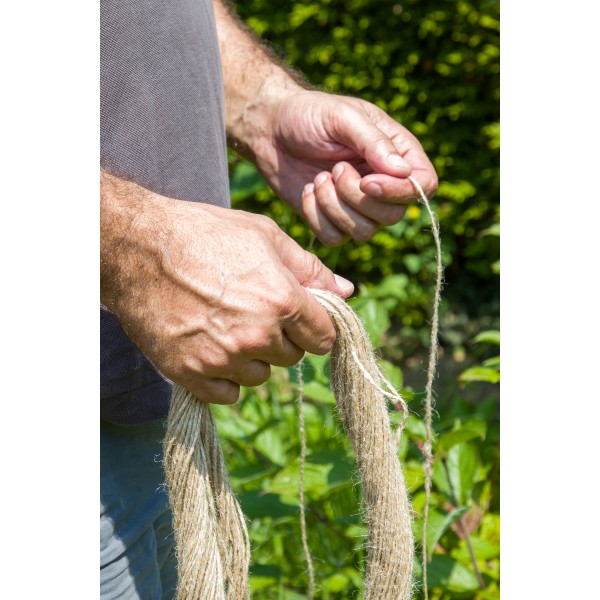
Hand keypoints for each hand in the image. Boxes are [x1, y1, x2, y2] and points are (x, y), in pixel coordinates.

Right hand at [100, 172, 352, 403]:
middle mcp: (256, 336)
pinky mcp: (190, 374)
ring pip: (260, 377)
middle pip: (293, 358)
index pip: (324, 338)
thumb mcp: (264, 236)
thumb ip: (311, 269)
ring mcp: (222, 359)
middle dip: (282, 339)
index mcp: (283, 301)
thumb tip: (346, 291)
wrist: (137, 247)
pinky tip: (210, 347)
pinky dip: (224, 377)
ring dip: (252, 358)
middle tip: (254, 312)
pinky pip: (227, 394)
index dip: (316, 327)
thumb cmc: (204, 233)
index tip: (302, 319)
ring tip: (227, 325)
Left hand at [254, 91, 437, 244]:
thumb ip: (373, 142)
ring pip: (364, 232)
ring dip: (335, 207)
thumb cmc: (308, 114)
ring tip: (318, 178)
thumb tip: (403, 173)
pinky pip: (335, 239)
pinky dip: (317, 217)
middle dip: (358, 198)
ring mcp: (358, 205)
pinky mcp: (332, 220)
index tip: (368, 180)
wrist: (269, 130)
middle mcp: (383, 182)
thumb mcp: (342, 117)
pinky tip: (307, 191)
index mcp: (396, 152)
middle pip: (393, 215)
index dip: (400, 191)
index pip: (423, 185)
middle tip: (334, 170)